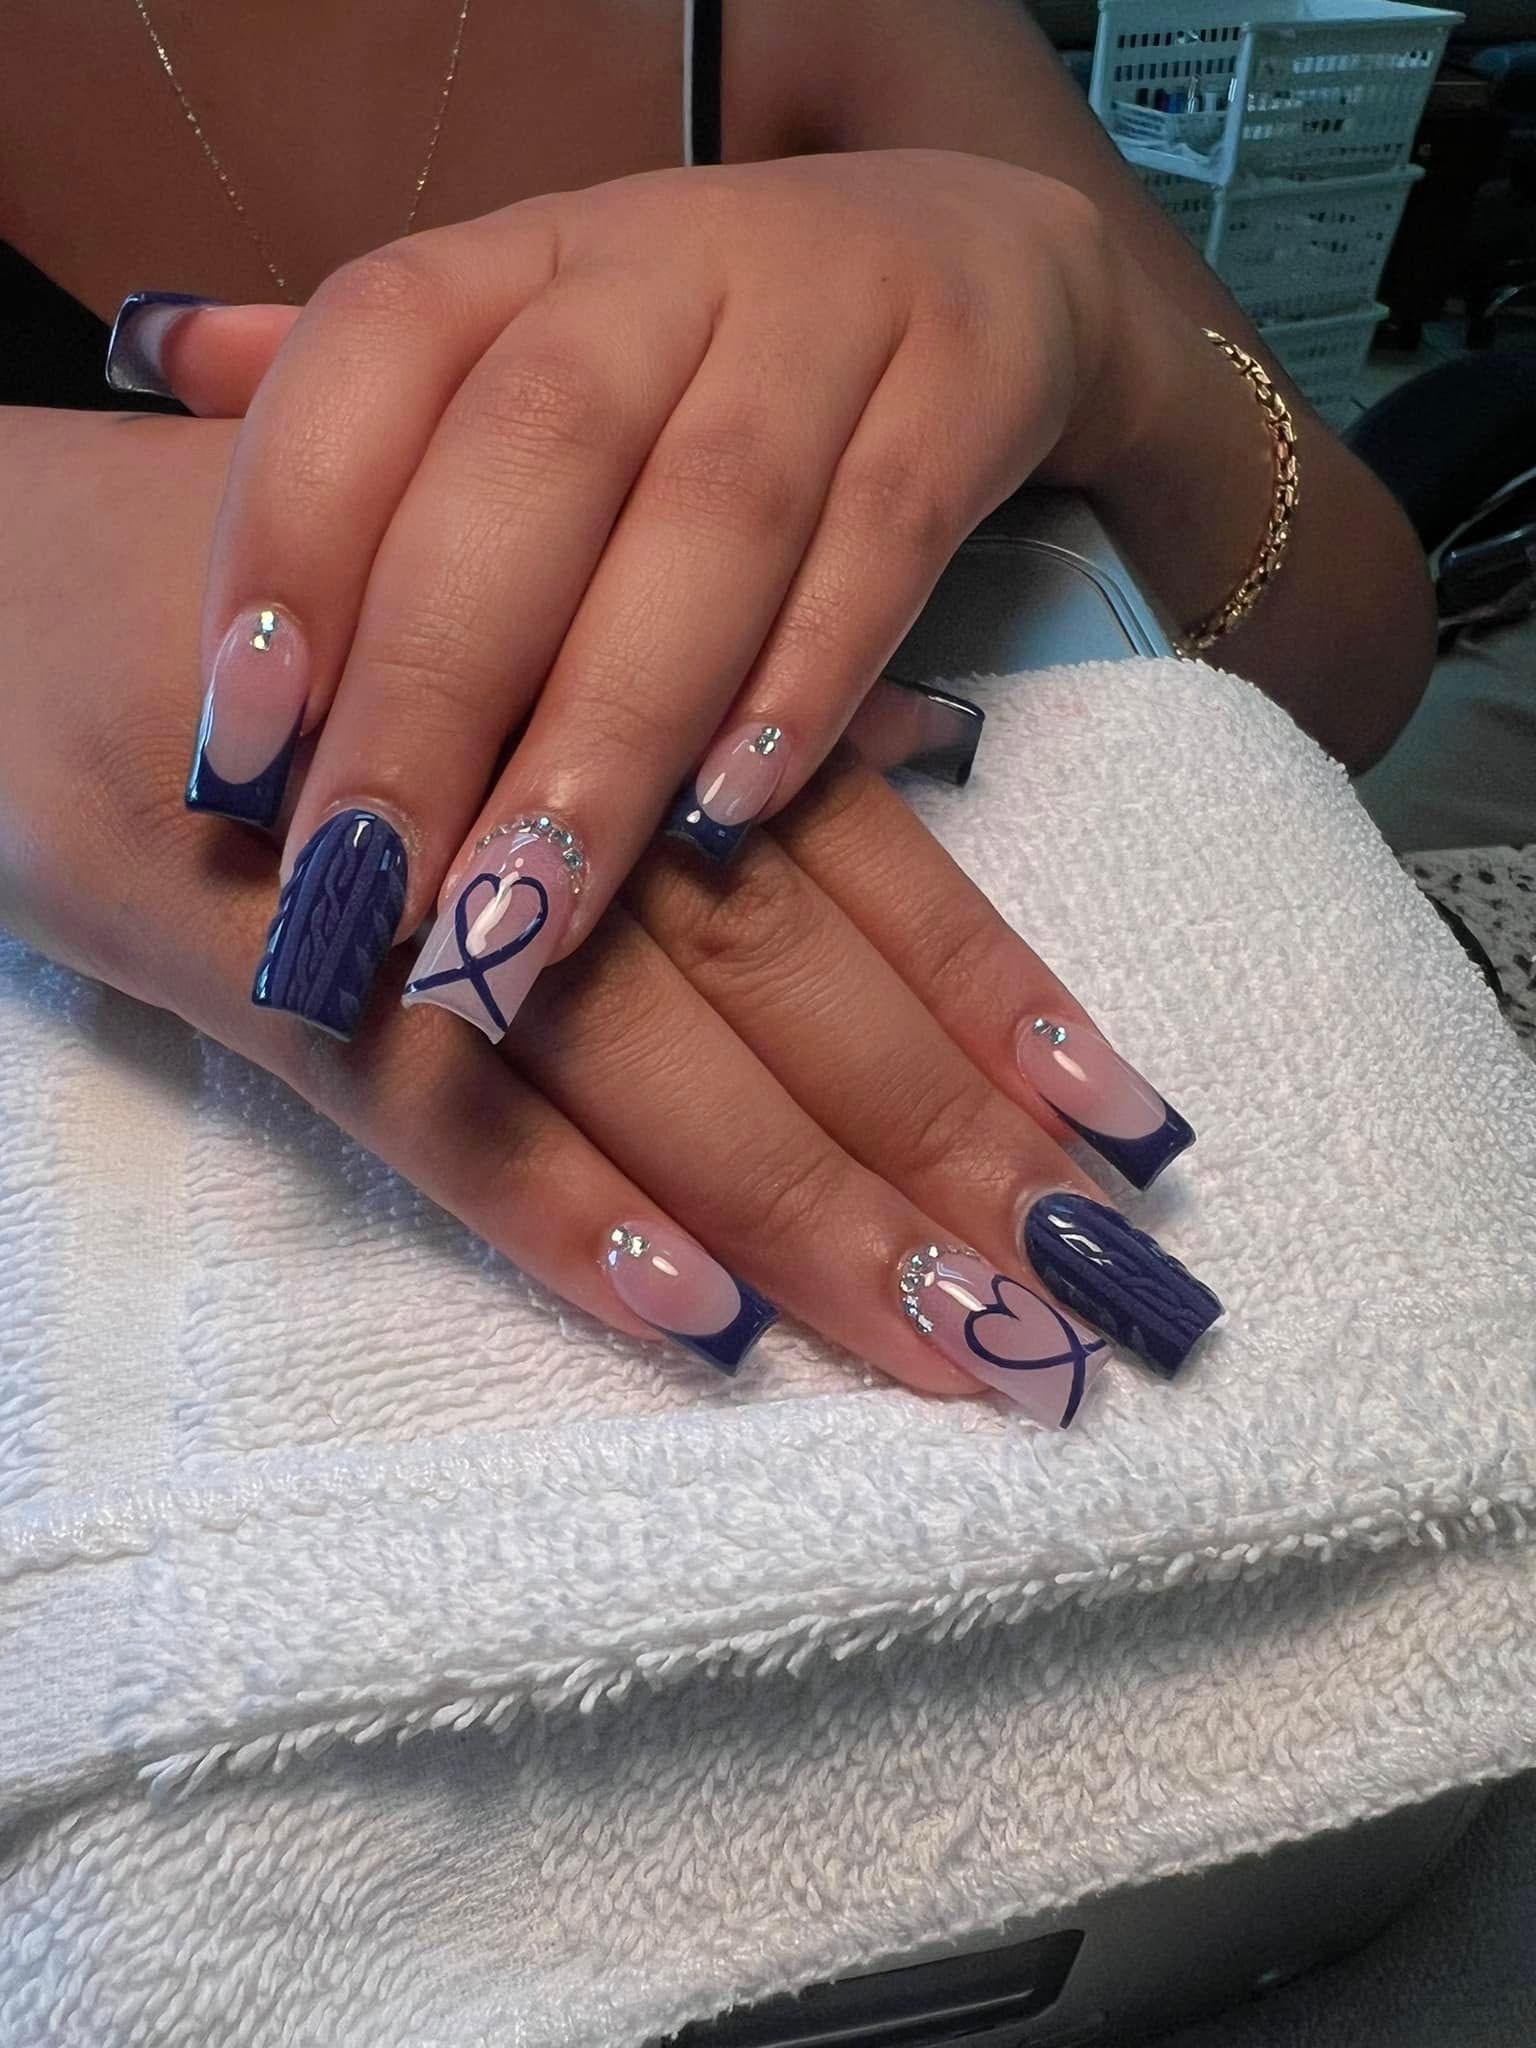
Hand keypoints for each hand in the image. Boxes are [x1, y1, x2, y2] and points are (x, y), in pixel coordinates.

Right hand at [0, 408, 1219, 1419]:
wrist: (16, 572)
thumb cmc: (318, 598)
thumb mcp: (538, 604)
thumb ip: (736, 687)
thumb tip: (944, 738)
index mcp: (637, 701)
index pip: (862, 873)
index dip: (1000, 1006)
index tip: (1129, 1138)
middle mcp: (554, 797)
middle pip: (790, 992)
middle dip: (945, 1157)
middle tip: (1089, 1311)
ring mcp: (409, 894)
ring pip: (650, 1071)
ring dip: (807, 1218)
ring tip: (953, 1350)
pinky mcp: (260, 981)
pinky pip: (434, 1124)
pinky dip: (568, 1220)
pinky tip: (699, 1325)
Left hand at [142, 150, 1139, 1041]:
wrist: (966, 257)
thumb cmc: (695, 349)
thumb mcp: (526, 331)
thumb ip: (364, 383)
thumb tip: (159, 360)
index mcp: (518, 252)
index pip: (378, 352)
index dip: (295, 536)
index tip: (240, 745)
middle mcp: (658, 265)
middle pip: (536, 456)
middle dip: (441, 683)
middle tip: (372, 885)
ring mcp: (822, 320)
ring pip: (712, 516)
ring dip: (615, 724)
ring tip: (533, 906)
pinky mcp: (961, 393)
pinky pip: (886, 540)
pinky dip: (810, 682)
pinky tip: (732, 815)